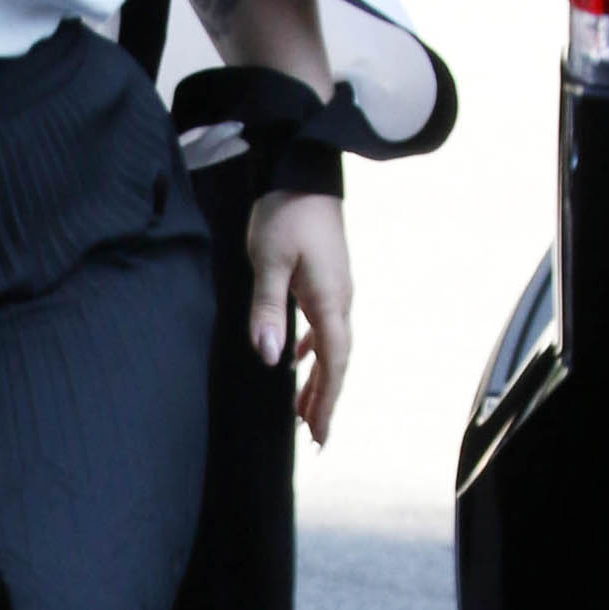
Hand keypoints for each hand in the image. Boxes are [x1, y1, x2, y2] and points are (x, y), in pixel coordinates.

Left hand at [245, 189, 352, 446]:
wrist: (305, 172)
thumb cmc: (286, 213)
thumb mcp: (269, 260)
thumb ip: (268, 309)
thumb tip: (271, 358)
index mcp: (330, 301)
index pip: (333, 363)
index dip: (328, 401)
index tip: (321, 434)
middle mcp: (340, 301)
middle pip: (336, 361)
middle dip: (325, 399)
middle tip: (315, 437)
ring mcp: (335, 290)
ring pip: (330, 346)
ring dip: (318, 378)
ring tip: (303, 409)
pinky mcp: (325, 280)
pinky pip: (324, 326)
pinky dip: (312, 350)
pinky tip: (295, 358)